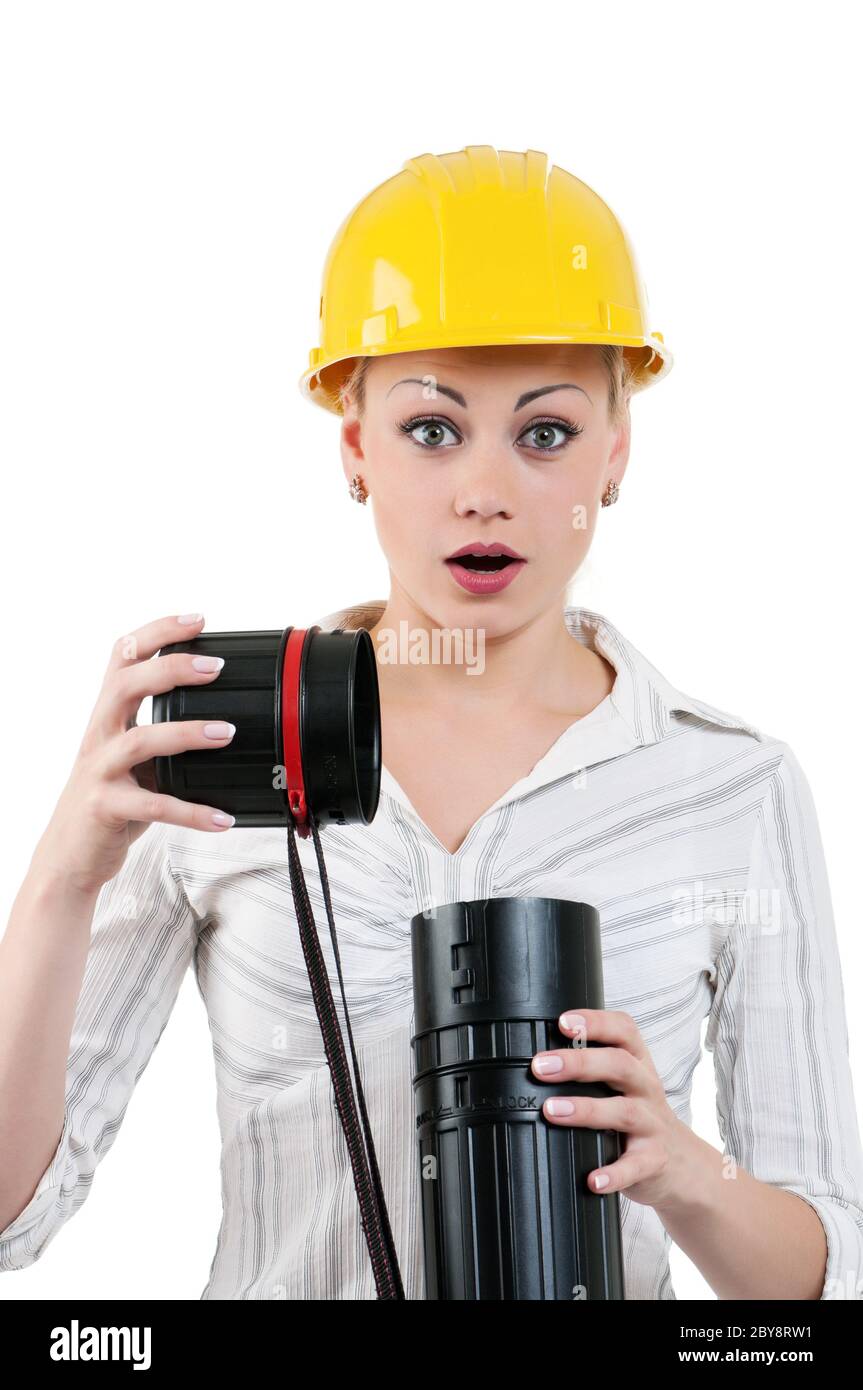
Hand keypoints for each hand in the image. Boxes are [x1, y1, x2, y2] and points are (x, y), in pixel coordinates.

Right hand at [30, 613, 237, 897]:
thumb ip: (164, 734)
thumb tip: (223, 716)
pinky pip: (153, 806)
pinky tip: (220, 817)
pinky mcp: (105, 808)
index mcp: (108, 716)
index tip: (196, 619)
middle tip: (215, 666)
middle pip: (125, 685)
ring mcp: (99, 771)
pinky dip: (191, 811)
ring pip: (139, 741)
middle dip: (170, 668)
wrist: (70, 856)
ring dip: (186, 733)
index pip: (124, 657)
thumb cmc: (110, 803)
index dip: (157, 632)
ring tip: (226, 733)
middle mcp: (99, 736)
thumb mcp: (133, 759)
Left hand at [531, 1008, 693, 1210]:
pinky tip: (592, 1180)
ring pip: (624, 1112)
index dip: (595, 1021)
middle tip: (541, 1066)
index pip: (623, 1030)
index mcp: (638, 1064)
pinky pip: (634, 1166)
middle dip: (579, 1062)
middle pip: (620, 1065)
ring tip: (552, 1111)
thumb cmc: (640, 1116)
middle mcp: (647, 1088)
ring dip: (587, 1110)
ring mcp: (653, 1125)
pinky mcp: (653, 1161)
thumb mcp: (623, 1085)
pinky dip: (613, 1173)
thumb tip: (536, 1061)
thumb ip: (591, 1069)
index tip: (563, 1022)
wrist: (683, 1164)